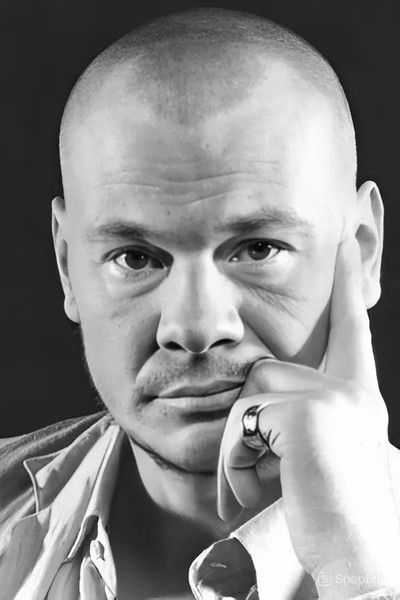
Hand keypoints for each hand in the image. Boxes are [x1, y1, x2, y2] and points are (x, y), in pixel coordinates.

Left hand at [217, 238, 399, 599]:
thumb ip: (297, 416)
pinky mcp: (306, 413)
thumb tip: (256, 392)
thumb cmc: (334, 516)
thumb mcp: (320, 455)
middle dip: (250, 424)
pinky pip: (242, 423)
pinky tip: (262, 489)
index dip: (349, 284)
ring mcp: (330, 398)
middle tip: (269, 474)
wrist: (363, 560)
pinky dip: (237, 462)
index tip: (348, 240)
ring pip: (248, 396)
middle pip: (266, 373)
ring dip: (242, 447)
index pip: (353, 328)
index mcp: (357, 396)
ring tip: (267, 485)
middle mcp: (350, 390)